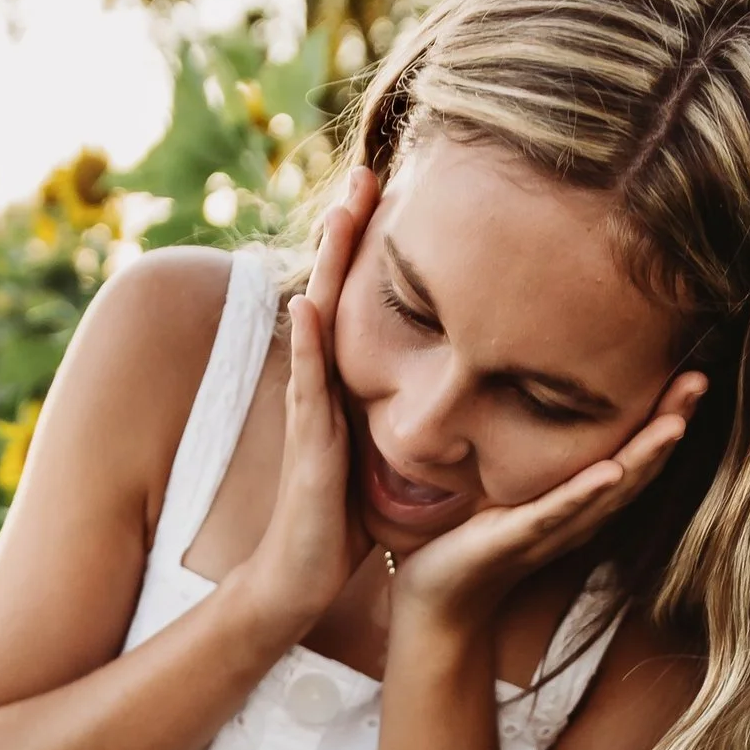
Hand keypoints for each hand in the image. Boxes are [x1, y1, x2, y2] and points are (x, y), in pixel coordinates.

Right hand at [227, 169, 377, 650]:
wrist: (302, 579)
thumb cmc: (341, 523)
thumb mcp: (383, 454)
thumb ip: (400, 417)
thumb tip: (447, 389)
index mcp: (347, 385)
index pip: (360, 303)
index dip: (372, 248)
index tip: (390, 193)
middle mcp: (325, 387)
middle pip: (336, 293)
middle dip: (348, 232)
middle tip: (364, 171)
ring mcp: (311, 412)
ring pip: (319, 323)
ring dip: (328, 267)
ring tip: (340, 212)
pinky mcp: (307, 446)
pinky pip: (305, 387)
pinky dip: (305, 345)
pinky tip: (307, 304)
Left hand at [384, 369, 709, 651]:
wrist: (437, 600)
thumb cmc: (468, 539)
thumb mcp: (507, 484)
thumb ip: (530, 449)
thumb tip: (534, 391)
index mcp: (578, 501)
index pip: (631, 454)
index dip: (664, 417)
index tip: (691, 375)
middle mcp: (576, 518)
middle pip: (635, 468)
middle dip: (669, 423)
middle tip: (699, 381)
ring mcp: (550, 531)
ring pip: (609, 491)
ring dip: (644, 456)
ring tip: (675, 421)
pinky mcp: (516, 540)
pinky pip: (555, 514)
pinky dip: (584, 494)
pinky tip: (610, 472)